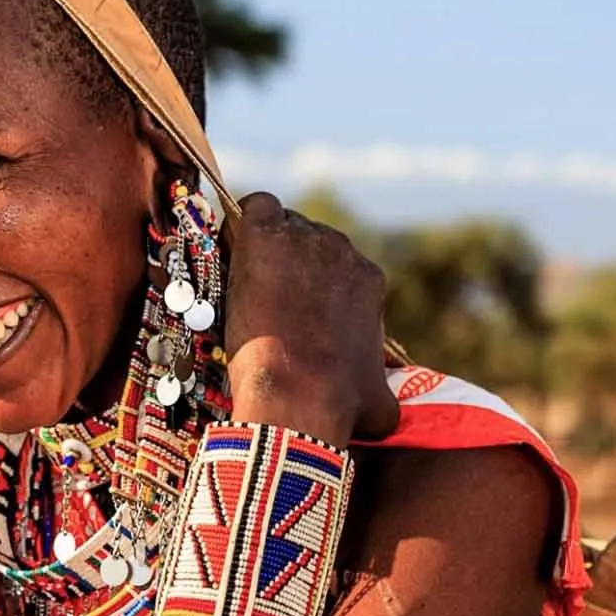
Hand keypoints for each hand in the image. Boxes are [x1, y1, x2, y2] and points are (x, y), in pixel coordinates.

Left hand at [218, 192, 398, 445]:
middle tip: (260, 299)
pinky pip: (254, 208)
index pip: (335, 266)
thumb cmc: (339, 404)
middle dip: (285, 266)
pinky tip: (229, 253)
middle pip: (306, 241)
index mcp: (367, 281)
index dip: (308, 285)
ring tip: (239, 282)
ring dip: (261, 249)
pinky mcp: (266, 235)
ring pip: (279, 225)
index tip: (288, 309)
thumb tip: (386, 408)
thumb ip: (382, 391)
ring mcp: (303, 239)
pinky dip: (239, 225)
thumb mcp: (377, 402)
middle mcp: (341, 251)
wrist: (300, 393)